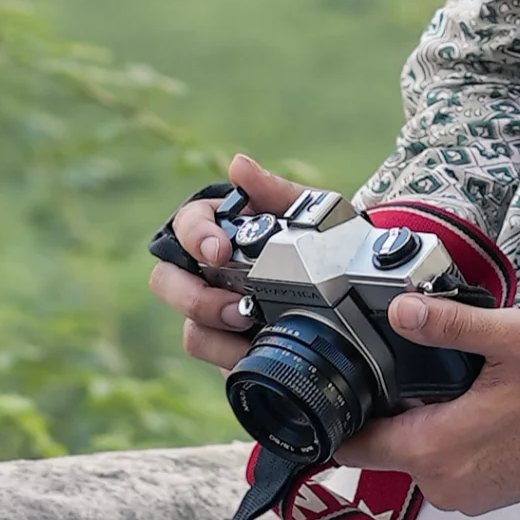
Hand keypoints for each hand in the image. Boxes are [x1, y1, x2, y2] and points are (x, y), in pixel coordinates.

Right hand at [150, 155, 308, 374]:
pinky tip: (251, 350)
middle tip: (234, 303)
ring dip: (212, 326)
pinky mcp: (223, 343)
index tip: (218, 251)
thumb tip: (238, 166)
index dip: (195, 236)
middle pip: (166, 279)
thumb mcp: (310, 213)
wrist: (353, 294)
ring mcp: (212, 309)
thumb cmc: (322, 242)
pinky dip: (226, 353)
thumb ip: (275, 191)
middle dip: (193, 295)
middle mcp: (206, 270)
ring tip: (248, 326)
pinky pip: (208, 350)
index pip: (187, 224)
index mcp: (222, 230)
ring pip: (186, 321)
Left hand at [348, 299, 519, 517]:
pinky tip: (477, 405)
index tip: (338, 391)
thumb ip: (449, 324)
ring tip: (455, 383)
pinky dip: (450, 439)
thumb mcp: (512, 337)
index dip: (340, 417)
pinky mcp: (488, 495)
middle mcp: (448, 483)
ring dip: (424, 423)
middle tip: (413, 368)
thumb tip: (401, 311)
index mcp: (440, 449)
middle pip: (385, 447)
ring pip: (417, 456)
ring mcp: (469, 495)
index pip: (355, 446)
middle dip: (391, 409)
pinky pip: (447, 466)